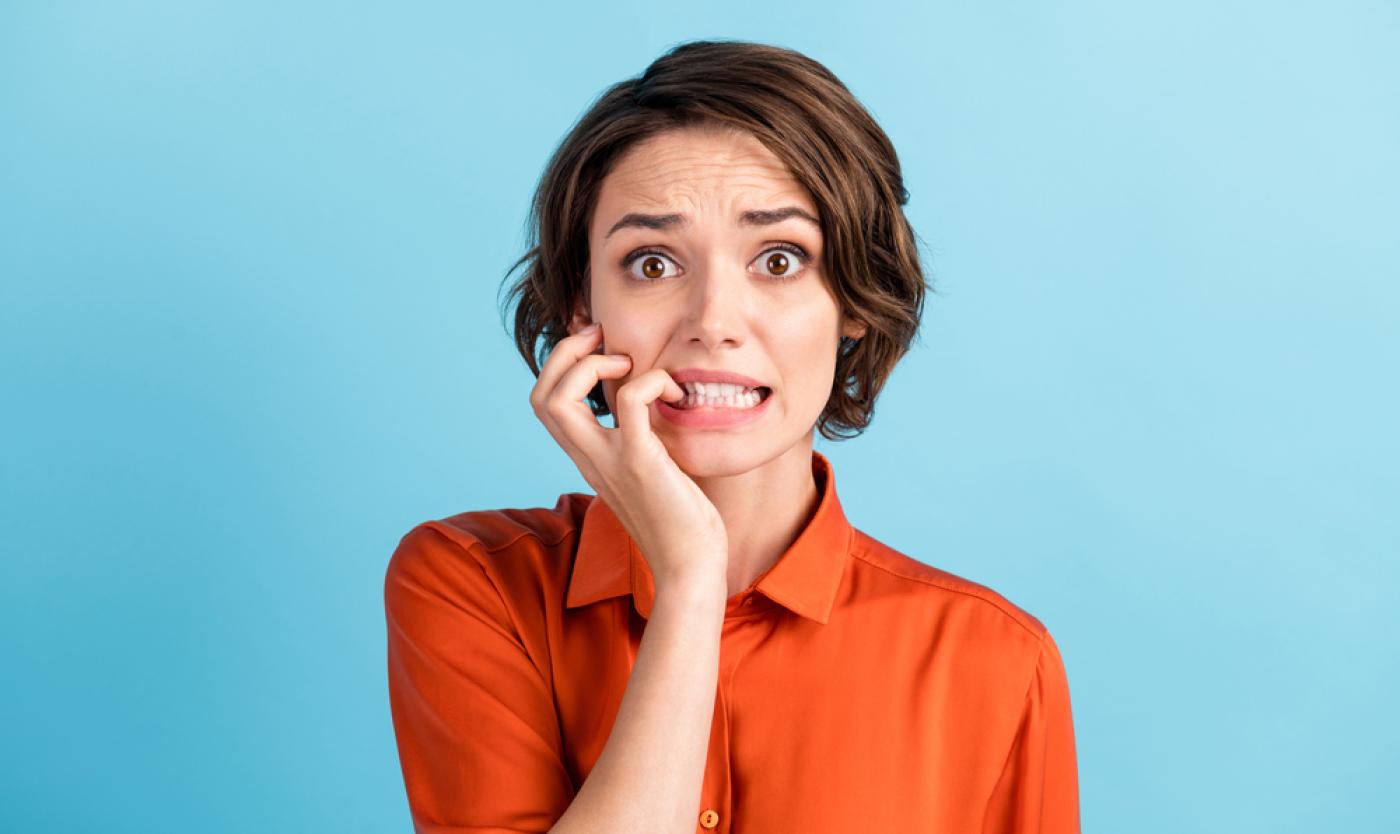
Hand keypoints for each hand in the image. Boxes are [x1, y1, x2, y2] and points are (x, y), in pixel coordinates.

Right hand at [530, 322, 727, 588]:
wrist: (690, 566)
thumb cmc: (680, 522)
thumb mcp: (649, 472)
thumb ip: (639, 442)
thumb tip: (654, 409)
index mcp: (587, 458)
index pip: (544, 404)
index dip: (561, 365)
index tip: (598, 347)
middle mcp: (589, 458)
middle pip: (540, 396)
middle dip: (565, 352)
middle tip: (604, 340)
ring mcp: (610, 460)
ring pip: (561, 399)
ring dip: (593, 363)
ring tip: (630, 364)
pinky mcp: (641, 461)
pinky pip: (629, 402)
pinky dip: (650, 380)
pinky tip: (674, 391)